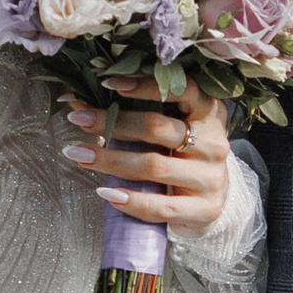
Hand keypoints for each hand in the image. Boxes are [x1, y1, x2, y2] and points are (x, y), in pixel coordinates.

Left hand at [63, 81, 232, 234]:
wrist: (212, 202)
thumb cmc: (183, 158)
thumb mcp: (169, 133)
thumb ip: (135, 116)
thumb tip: (78, 104)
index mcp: (209, 113)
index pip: (182, 90)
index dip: (145, 85)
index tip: (108, 83)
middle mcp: (214, 142)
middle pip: (157, 128)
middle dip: (113, 123)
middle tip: (78, 119)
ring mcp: (211, 178)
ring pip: (154, 166)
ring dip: (111, 160)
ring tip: (80, 155)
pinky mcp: (205, 209)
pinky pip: (161, 205)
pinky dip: (130, 200)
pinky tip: (107, 193)